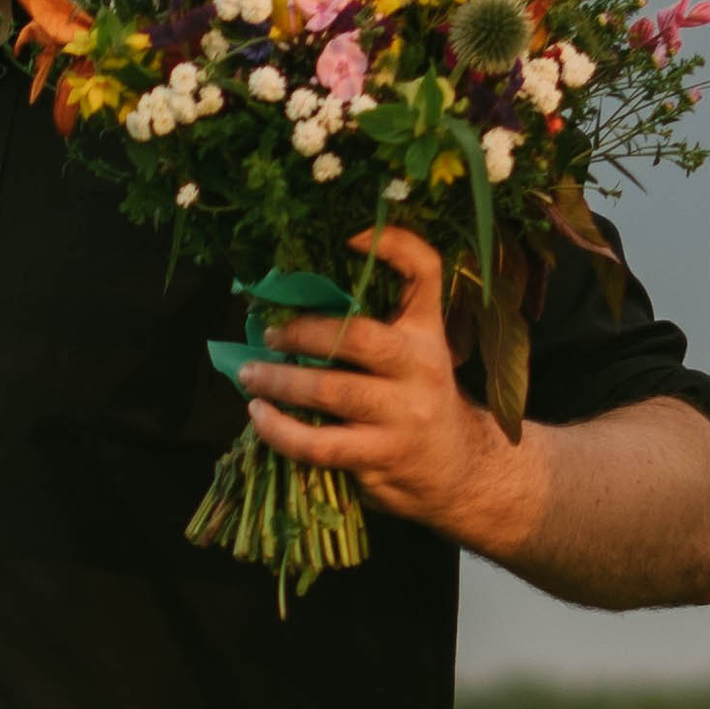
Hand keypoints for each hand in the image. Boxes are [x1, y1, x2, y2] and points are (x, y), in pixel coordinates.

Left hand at [240, 225, 539, 562]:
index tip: (351, 236)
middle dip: (302, 332)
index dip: (396, 246)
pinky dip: (280, 430)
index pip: (426, 272)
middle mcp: (420, 365)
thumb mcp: (414, 359)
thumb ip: (373, 333)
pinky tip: (260, 417)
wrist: (458, 472)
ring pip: (330, 391)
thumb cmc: (417, 405)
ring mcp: (402, 413)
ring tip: (250, 375)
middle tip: (268, 333)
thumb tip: (289, 312)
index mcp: (426, 332)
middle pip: (358, 335)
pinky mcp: (381, 455)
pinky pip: (319, 443)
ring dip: (279, 381)